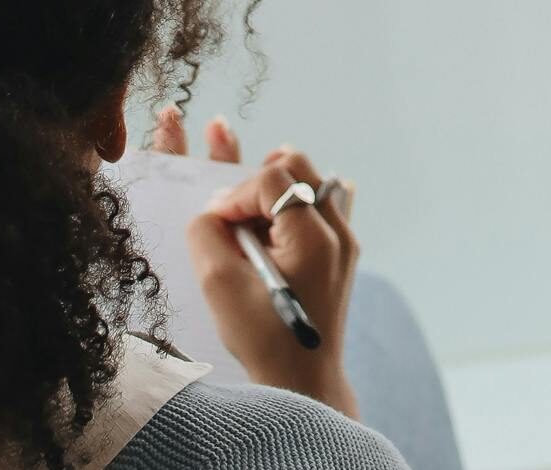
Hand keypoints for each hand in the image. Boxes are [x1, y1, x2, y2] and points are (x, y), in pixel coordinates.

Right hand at [152, 110, 359, 416]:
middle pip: (296, 167)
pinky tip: (272, 225)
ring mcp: (345, 241)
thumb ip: (206, 233)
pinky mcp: (340, 252)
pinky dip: (291, 206)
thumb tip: (216, 209)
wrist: (302, 382)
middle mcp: (338, 232)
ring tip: (247, 222)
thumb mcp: (219, 285)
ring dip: (271, 194)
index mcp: (315, 238)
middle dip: (255, 185)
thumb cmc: (262, 339)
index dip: (236, 195)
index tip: (217, 224)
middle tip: (233, 216)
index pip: (271, 181)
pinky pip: (319, 205)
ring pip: (308, 182)